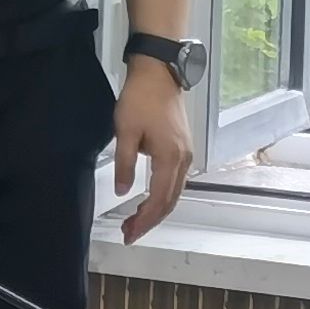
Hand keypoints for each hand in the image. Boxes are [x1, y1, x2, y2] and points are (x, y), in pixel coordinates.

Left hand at [111, 57, 196, 240]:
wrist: (159, 75)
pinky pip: (175, 181)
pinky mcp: (183, 149)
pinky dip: (163, 196)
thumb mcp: (125, 132)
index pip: (159, 199)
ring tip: (134, 221)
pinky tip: (148, 201)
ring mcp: (186, 155)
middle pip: (170, 201)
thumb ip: (124, 164)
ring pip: (174, 193)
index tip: (129, 233)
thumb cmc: (140, 99)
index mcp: (171, 158)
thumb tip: (123, 191)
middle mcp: (184, 160)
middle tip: (129, 233)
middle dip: (150, 220)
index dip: (145, 220)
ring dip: (156, 210)